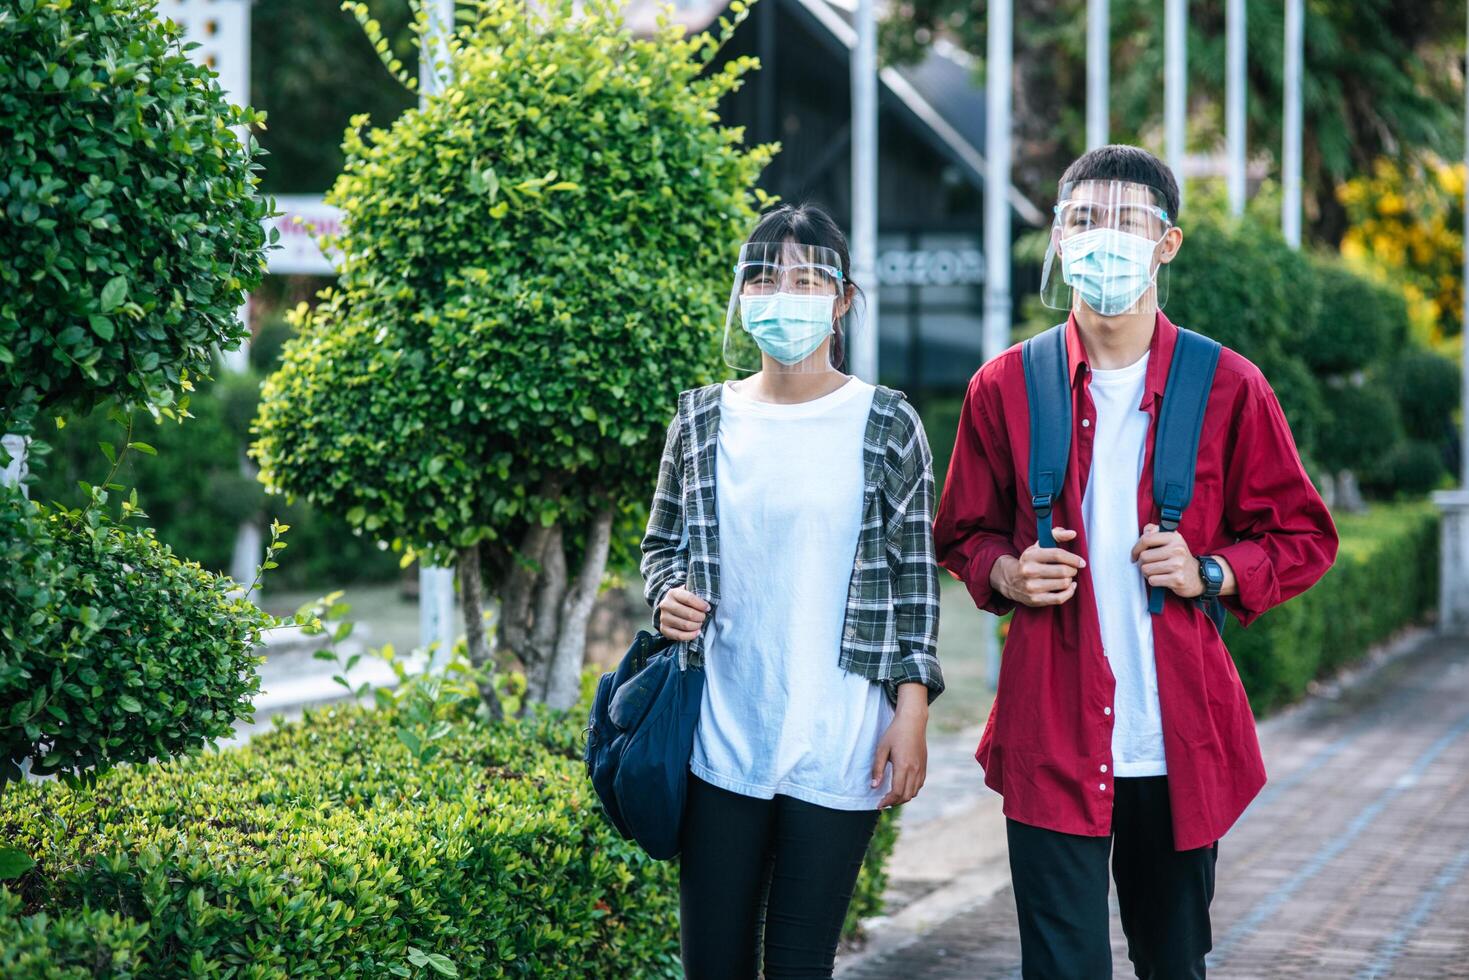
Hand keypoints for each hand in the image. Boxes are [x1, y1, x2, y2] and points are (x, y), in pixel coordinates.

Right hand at [657, 586, 708, 641]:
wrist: (669, 607)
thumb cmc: (683, 599)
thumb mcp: (688, 591)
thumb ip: (697, 593)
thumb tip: (708, 603)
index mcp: (673, 593)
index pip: (689, 599)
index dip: (701, 605)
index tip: (707, 608)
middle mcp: (666, 605)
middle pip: (689, 614)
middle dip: (700, 616)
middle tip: (703, 617)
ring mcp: (663, 618)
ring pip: (685, 625)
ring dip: (696, 625)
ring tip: (700, 623)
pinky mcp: (664, 629)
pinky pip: (679, 635)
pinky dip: (691, 635)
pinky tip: (697, 632)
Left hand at [872, 691, 927, 808]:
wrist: (913, 722)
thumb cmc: (895, 733)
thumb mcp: (882, 749)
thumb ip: (877, 769)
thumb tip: (874, 786)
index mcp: (903, 766)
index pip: (896, 792)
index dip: (887, 801)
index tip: (878, 804)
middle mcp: (915, 770)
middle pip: (906, 796)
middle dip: (894, 802)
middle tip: (883, 802)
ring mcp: (921, 769)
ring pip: (914, 793)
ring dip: (902, 798)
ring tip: (891, 797)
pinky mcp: (924, 767)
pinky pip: (919, 785)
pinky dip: (910, 791)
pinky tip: (901, 787)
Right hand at [990, 527, 1085, 606]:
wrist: (1010, 580)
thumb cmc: (1031, 561)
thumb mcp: (1039, 546)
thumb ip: (1056, 535)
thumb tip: (1073, 533)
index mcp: (1030, 555)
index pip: (1057, 554)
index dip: (1073, 558)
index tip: (1081, 562)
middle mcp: (1029, 571)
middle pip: (1063, 571)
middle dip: (1072, 570)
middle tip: (1072, 570)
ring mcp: (1031, 587)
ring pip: (1063, 584)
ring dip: (1070, 580)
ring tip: (1066, 577)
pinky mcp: (1035, 600)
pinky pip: (1060, 598)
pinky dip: (1069, 592)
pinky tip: (1070, 587)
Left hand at [1131, 523, 1202, 597]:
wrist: (1198, 575)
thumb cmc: (1178, 557)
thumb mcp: (1171, 541)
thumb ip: (1155, 532)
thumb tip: (1145, 531)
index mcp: (1174, 537)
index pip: (1146, 539)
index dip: (1135, 548)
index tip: (1134, 554)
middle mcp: (1177, 550)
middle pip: (1144, 557)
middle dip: (1141, 563)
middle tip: (1147, 565)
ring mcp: (1178, 565)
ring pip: (1146, 569)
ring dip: (1147, 573)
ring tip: (1155, 571)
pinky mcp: (1177, 580)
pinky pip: (1152, 580)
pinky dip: (1153, 581)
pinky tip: (1161, 578)